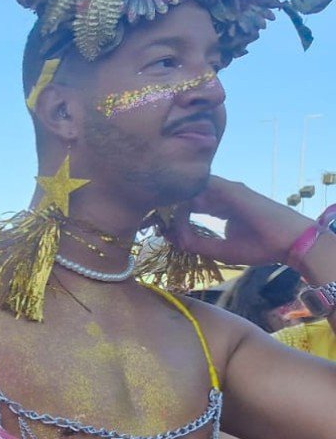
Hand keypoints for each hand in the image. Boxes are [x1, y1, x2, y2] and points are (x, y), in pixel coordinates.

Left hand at [163, 177, 318, 268]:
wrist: (288, 243)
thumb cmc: (259, 247)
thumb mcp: (220, 250)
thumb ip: (197, 243)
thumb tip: (175, 241)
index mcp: (221, 207)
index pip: (191, 205)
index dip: (173, 216)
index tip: (158, 230)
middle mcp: (223, 196)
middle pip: (188, 194)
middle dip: (168, 206)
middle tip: (150, 220)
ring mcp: (228, 191)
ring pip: (193, 189)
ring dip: (175, 201)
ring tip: (158, 217)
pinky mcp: (233, 191)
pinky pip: (204, 189)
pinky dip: (188, 199)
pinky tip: (175, 213)